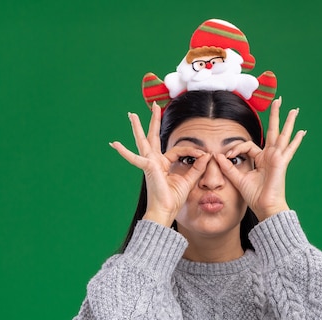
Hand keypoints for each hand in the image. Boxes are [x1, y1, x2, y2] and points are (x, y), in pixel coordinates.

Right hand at [110, 103, 210, 226]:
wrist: (165, 211)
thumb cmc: (173, 199)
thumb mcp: (189, 180)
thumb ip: (197, 167)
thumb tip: (207, 155)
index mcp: (163, 164)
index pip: (178, 150)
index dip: (192, 151)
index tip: (204, 154)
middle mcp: (154, 161)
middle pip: (153, 137)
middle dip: (154, 121)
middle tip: (154, 105)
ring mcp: (149, 163)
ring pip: (143, 141)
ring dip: (137, 127)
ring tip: (131, 115)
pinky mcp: (147, 167)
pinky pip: (136, 158)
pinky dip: (125, 152)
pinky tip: (114, 144)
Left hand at [214, 97, 305, 220]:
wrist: (265, 208)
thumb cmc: (255, 196)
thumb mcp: (238, 179)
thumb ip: (229, 168)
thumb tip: (218, 156)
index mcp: (261, 160)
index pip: (248, 146)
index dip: (236, 148)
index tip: (227, 155)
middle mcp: (270, 156)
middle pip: (273, 131)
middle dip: (275, 116)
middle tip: (278, 100)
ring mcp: (277, 158)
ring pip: (283, 135)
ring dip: (288, 121)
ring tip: (293, 109)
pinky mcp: (281, 163)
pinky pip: (289, 149)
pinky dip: (296, 141)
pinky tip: (302, 131)